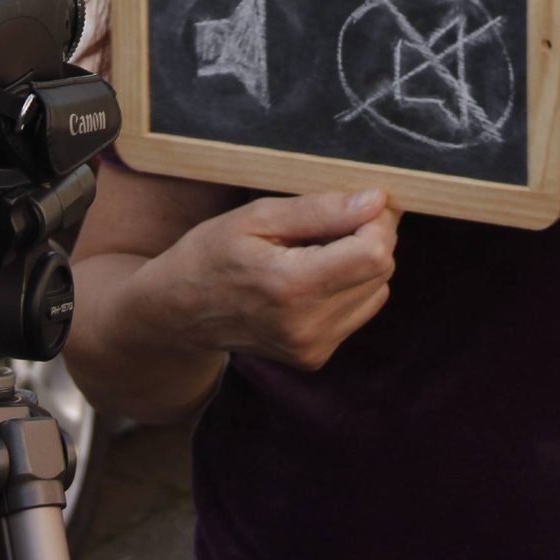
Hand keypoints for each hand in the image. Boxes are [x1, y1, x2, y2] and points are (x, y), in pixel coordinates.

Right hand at [154, 189, 398, 371]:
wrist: (178, 312)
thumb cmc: (211, 253)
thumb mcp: (257, 216)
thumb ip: (321, 210)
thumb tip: (377, 202)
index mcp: (291, 286)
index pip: (375, 253)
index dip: (378, 221)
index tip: (361, 202)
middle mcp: (307, 325)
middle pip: (381, 272)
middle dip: (370, 238)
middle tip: (332, 221)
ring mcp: (312, 348)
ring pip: (377, 291)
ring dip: (359, 264)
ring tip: (314, 252)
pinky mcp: (315, 357)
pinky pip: (358, 311)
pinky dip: (346, 287)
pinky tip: (311, 278)